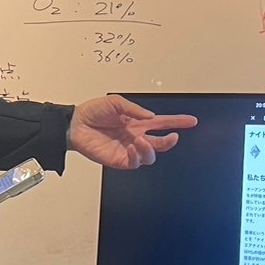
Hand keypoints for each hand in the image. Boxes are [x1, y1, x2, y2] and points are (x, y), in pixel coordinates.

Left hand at [68, 95, 196, 168]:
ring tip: (140, 141)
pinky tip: (131, 146)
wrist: (74, 125)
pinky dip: (136, 155)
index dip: (177, 122)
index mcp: (136, 122)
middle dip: (169, 141)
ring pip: (150, 155)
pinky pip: (134, 162)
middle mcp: (135, 136)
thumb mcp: (115, 102)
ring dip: (150, 149)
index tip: (190, 121)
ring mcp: (128, 149)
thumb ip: (134, 109)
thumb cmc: (92, 112)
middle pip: (160, 142)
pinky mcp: (119, 159)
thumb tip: (150, 116)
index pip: (161, 123)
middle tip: (173, 136)